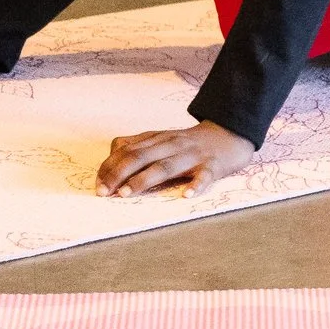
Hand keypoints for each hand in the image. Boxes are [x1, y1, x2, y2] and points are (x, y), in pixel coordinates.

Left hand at [95, 121, 253, 197]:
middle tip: (105, 193)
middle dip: (119, 174)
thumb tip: (110, 158)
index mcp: (160, 139)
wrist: (231, 133)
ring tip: (127, 193)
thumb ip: (138, 145)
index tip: (98, 185)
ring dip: (144, 179)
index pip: (128, 150)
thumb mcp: (163, 138)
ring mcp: (194, 155)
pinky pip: (205, 176)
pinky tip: (188, 195)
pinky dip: (196, 185)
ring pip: (166, 165)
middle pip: (141, 156)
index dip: (110, 167)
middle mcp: (173, 145)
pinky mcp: (213, 165)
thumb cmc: (192, 142)